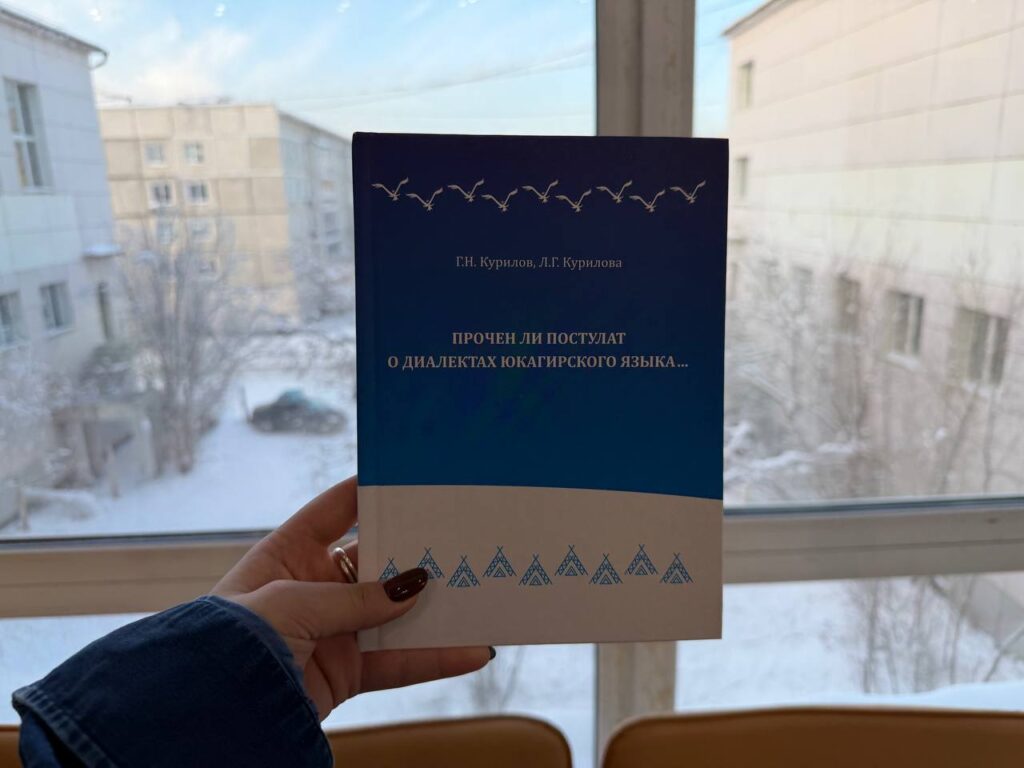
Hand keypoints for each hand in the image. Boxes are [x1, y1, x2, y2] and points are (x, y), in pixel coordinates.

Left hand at [210, 476, 491, 719]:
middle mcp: (312, 588)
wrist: (213, 710)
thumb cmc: (235, 640)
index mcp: (286, 555)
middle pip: (373, 563)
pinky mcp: (345, 673)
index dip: (366, 493)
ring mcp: (331, 632)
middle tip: (455, 538)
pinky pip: (398, 662)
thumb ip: (356, 596)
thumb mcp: (294, 602)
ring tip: (476, 592)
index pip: (332, 512)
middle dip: (413, 553)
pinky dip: (434, 659)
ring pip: (394, 612)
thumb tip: (413, 586)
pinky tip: (471, 651)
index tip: (407, 478)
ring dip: (433, 607)